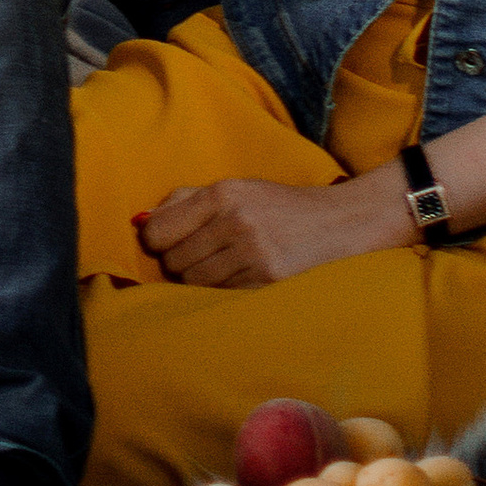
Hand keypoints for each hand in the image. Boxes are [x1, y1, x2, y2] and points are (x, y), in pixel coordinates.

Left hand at [137, 168, 415, 287]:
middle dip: (183, 263)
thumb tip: (141, 223)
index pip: (157, 233)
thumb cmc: (281, 207)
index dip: (159, 243)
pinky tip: (247, 275)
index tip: (172, 243)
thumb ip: (186, 200)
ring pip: (195, 282)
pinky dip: (228, 290)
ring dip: (204, 279)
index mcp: (222, 194)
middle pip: (174, 262)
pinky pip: (223, 295)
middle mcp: (234, 220)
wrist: (343, 221)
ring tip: (229, 265)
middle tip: (209, 255)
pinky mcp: (268, 278)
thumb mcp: (237, 189)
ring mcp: (252, 252)